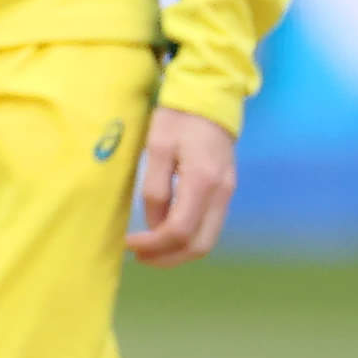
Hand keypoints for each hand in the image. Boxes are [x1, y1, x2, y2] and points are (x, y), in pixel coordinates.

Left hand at [128, 108, 235, 263]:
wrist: (210, 99)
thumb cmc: (178, 119)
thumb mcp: (157, 147)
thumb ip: (155, 188)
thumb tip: (153, 224)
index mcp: (202, 181)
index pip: (179, 231)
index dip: (153, 245)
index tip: (129, 244)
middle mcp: (221, 193)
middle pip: (199, 246)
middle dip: (167, 258)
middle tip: (138, 256)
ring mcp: (227, 194)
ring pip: (207, 241)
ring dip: (178, 253)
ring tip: (149, 251)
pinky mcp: (225, 192)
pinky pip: (209, 227)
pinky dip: (188, 239)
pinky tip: (165, 234)